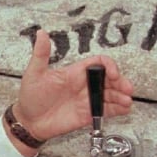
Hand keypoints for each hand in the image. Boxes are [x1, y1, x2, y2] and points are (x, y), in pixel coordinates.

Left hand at [14, 29, 133, 142]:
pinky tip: (124, 109)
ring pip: (110, 95)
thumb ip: (41, 54)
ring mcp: (87, 100)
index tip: (112, 74)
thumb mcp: (34, 74)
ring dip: (121, 96)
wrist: (28, 122)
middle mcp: (84, 85)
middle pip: (108, 80)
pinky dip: (118, 109)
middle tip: (126, 88)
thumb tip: (41, 34)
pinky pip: (107, 111)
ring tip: (127, 101)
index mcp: (74, 73)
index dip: (108, 66)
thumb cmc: (30, 98)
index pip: (98, 64)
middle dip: (120, 82)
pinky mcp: (88, 115)